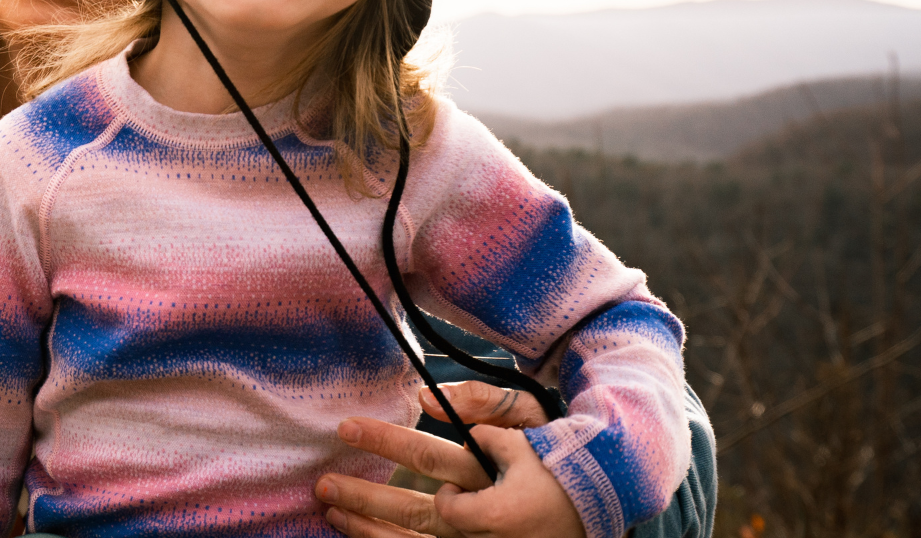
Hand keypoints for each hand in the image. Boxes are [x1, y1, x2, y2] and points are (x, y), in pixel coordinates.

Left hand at [317, 384, 581, 537]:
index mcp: (498, 490)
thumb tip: (427, 397)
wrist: (597, 504)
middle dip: (365, 497)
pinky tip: (360, 533)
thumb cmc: (562, 460)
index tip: (379, 435)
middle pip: (415, 513)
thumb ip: (485, 404)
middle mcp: (486, 529)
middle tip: (322, 483)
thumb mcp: (531, 419)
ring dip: (368, 527)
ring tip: (330, 509)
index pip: (440, 480)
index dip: (410, 456)